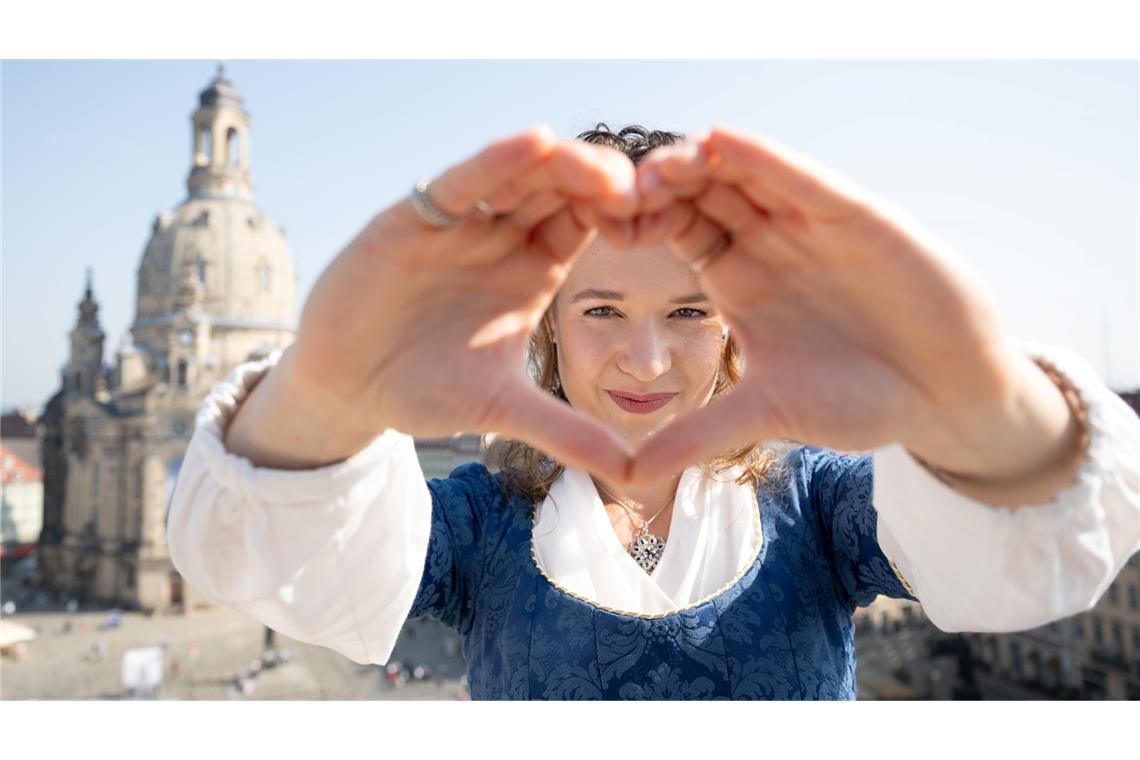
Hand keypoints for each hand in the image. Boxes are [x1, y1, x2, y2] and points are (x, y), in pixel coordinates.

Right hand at [290, 126, 640, 484]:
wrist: (347, 390)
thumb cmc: (423, 390)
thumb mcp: (503, 410)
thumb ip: (565, 432)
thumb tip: (633, 474)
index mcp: (532, 268)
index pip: (587, 221)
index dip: (623, 215)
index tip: (659, 224)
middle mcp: (499, 236)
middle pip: (561, 188)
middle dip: (603, 182)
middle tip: (646, 190)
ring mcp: (457, 223)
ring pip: (518, 174)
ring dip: (561, 165)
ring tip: (603, 169)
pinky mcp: (410, 220)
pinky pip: (461, 183)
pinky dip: (496, 162)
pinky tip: (535, 143)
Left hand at [626, 126, 1022, 483]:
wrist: (946, 393)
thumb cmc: (860, 400)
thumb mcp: (767, 413)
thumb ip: (699, 434)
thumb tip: (627, 475)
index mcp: (736, 278)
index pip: (674, 229)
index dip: (637, 220)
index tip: (597, 226)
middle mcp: (765, 241)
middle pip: (697, 191)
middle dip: (655, 184)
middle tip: (614, 192)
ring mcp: (807, 222)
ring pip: (741, 174)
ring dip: (697, 163)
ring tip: (657, 169)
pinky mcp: (853, 215)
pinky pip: (799, 178)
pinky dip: (763, 159)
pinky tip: (725, 143)